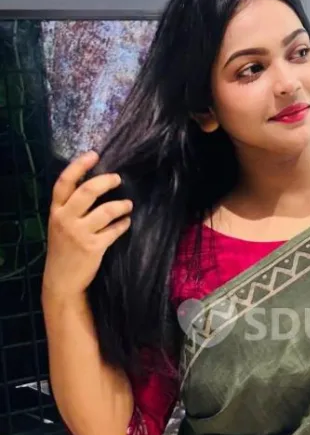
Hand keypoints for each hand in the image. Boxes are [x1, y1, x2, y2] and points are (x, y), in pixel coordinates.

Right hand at [42, 151, 132, 299]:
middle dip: (106, 181)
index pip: (64, 182)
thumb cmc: (64, 249)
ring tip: (128, 205)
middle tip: (118, 179)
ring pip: (106, 211)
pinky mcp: (93, 247)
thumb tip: (96, 185)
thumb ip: (71, 207)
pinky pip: (114, 230)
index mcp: (56, 210)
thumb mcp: (60, 224)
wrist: (62, 279)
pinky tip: (126, 223)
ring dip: (121, 205)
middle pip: (87, 191)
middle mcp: (65, 219)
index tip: (94, 155)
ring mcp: (79, 233)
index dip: (79, 166)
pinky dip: (123, 224)